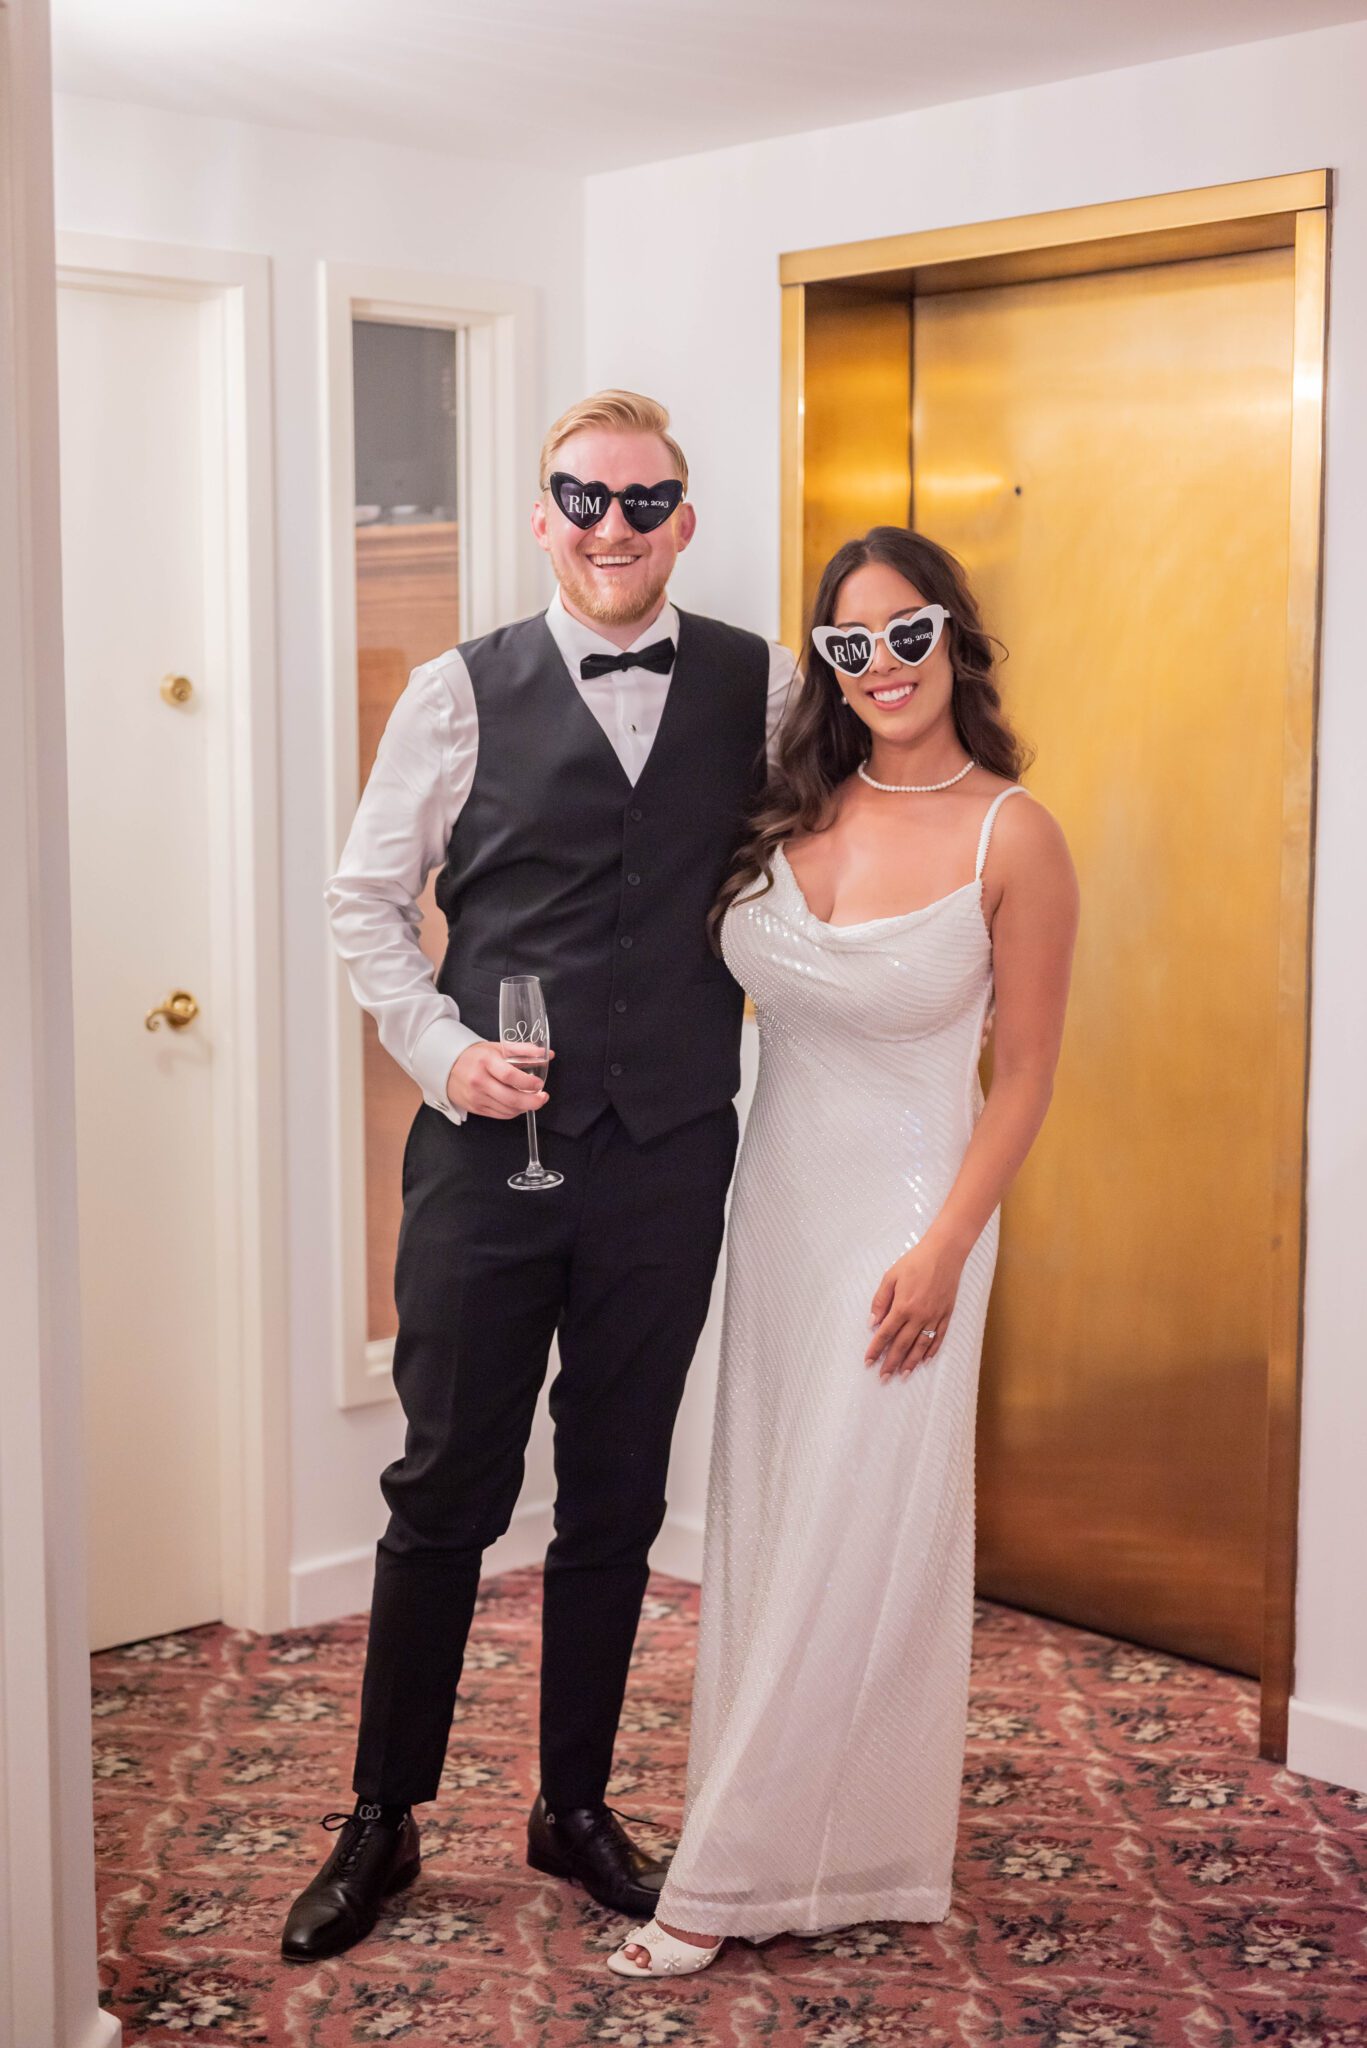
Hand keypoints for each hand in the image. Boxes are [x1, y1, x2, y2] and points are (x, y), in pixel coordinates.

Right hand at [446, 1041, 553, 1118]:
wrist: (447, 1065)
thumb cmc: (475, 1056)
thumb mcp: (497, 1047)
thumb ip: (523, 1050)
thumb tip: (546, 1054)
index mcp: (486, 1062)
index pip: (510, 1075)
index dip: (528, 1082)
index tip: (539, 1084)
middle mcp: (479, 1081)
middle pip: (510, 1098)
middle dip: (532, 1101)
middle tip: (542, 1098)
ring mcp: (476, 1096)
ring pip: (507, 1109)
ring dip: (524, 1107)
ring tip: (532, 1100)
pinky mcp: (475, 1107)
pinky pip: (500, 1114)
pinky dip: (513, 1112)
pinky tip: (518, 1105)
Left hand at [865, 1236, 963, 1380]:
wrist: (944, 1253)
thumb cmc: (915, 1262)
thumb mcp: (891, 1276)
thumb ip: (881, 1300)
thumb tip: (873, 1322)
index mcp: (903, 1306)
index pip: (886, 1333)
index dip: (876, 1349)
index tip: (868, 1362)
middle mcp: (919, 1315)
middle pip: (902, 1345)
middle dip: (891, 1363)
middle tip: (883, 1377)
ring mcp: (934, 1317)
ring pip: (921, 1346)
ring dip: (911, 1362)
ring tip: (903, 1375)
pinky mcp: (946, 1315)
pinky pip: (938, 1338)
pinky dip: (931, 1351)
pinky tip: (924, 1360)